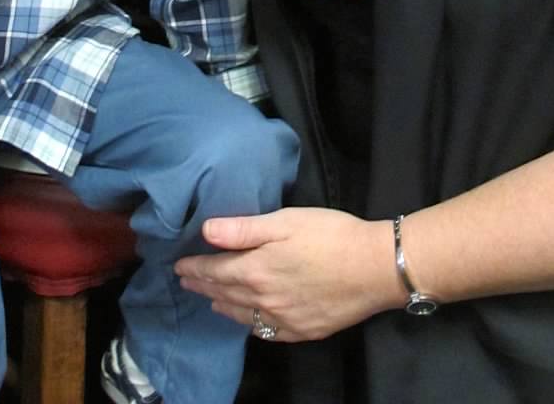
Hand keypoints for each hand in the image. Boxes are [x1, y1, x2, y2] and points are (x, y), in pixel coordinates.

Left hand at [174, 208, 401, 342]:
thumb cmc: (330, 235)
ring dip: (222, 306)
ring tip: (210, 301)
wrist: (374, 268)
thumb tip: (206, 231)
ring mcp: (283, 320)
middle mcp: (263, 301)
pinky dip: (249, 324)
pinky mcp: (302, 331)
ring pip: (242, 315)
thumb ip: (244, 229)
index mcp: (256, 271)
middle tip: (186, 283)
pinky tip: (248, 320)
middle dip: (203, 287)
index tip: (179, 266)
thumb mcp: (286, 221)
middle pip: (224, 295)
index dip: (195, 268)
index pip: (215, 271)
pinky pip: (266, 332)